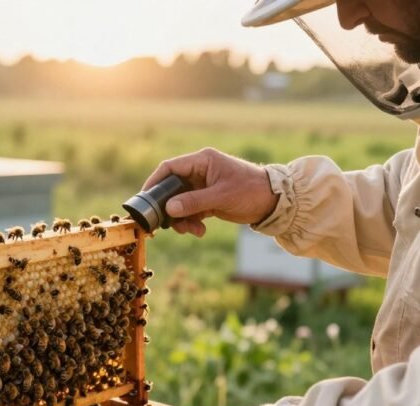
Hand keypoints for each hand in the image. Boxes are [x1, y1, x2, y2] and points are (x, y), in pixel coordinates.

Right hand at [142, 148, 276, 236]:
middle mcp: (200, 172)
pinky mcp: (208, 200)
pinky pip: (191, 211)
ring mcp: (204, 186)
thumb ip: (194, 202)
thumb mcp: (221, 196)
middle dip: (169, 208)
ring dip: (181, 219)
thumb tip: (169, 208)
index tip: (145, 198)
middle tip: (167, 224)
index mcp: (202, 161)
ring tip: (191, 230)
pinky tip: (200, 231)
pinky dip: (191, 222)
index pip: (170, 167)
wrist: (274, 202)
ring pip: (180, 203)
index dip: (155, 181)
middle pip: (172, 188)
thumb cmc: (250, 191)